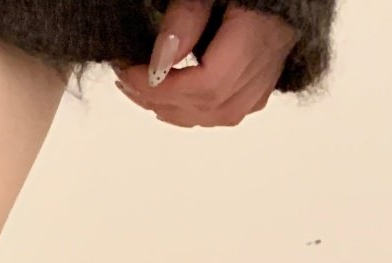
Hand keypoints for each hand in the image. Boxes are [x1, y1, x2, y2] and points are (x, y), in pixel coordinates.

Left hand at [113, 3, 298, 127]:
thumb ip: (186, 18)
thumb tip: (158, 66)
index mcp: (257, 34)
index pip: (208, 83)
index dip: (164, 88)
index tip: (128, 73)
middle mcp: (266, 64)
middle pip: (209, 104)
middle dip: (160, 99)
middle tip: (125, 82)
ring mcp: (266, 79)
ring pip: (216, 115)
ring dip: (173, 109)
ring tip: (139, 92)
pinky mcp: (261, 85)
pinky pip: (226, 112)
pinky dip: (193, 111)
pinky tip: (169, 101)